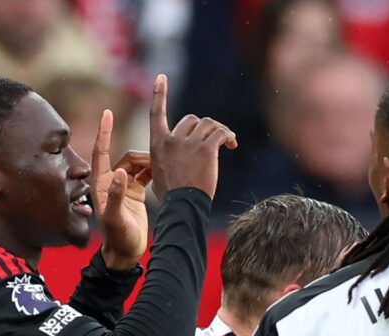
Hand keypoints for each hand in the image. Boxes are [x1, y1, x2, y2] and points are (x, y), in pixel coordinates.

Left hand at [90, 109, 151, 269]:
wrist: (125, 253)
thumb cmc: (118, 237)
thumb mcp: (115, 217)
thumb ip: (116, 195)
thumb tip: (121, 172)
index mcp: (101, 183)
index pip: (101, 151)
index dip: (104, 132)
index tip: (107, 112)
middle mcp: (110, 181)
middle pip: (125, 156)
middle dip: (140, 157)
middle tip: (154, 165)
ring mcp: (123, 185)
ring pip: (137, 164)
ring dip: (148, 164)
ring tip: (160, 171)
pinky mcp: (135, 192)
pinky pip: (145, 173)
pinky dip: (153, 170)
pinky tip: (163, 171)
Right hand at [149, 74, 237, 199]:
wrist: (183, 206)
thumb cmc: (171, 196)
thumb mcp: (158, 173)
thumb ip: (165, 157)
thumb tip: (175, 155)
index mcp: (157, 144)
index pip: (156, 113)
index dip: (158, 94)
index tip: (161, 77)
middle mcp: (172, 139)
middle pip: (191, 119)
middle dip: (204, 128)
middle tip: (214, 140)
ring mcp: (189, 144)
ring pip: (208, 125)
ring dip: (219, 131)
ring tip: (228, 142)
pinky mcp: (207, 150)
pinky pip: (221, 134)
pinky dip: (229, 137)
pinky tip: (232, 145)